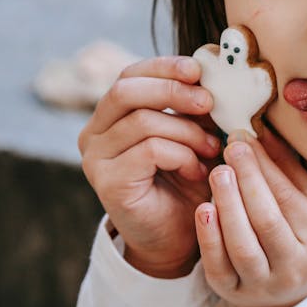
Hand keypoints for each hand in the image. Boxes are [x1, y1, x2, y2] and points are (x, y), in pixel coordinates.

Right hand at [78, 56, 220, 276]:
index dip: (163, 66)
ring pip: (143, 121)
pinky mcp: (107, 183)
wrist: (177, 240)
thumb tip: (212, 74)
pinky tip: (197, 170)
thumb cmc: (186, 182)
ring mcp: (95, 159)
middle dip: (173, 90)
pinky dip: (182, 155)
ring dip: (188, 131)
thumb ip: (192, 106)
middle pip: (126, 90)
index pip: (129, 74)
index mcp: (111, 115)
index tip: (198, 68)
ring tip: (213, 148)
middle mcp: (94, 134)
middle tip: (209, 102)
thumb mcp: (192, 135)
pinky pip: (150, 150)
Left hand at [195, 125, 306, 306]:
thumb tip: (263, 131)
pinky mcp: (234, 294)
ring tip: (217, 173)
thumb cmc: (297, 239)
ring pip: (243, 246)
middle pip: (268, 221)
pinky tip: (203, 209)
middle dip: (248, 181)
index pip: (289, 199)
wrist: (288, 298)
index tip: (243, 139)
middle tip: (229, 149)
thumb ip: (286, 170)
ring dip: (228, 206)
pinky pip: (219, 267)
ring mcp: (264, 285)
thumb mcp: (304, 205)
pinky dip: (209, 238)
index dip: (265, 167)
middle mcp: (296, 267)